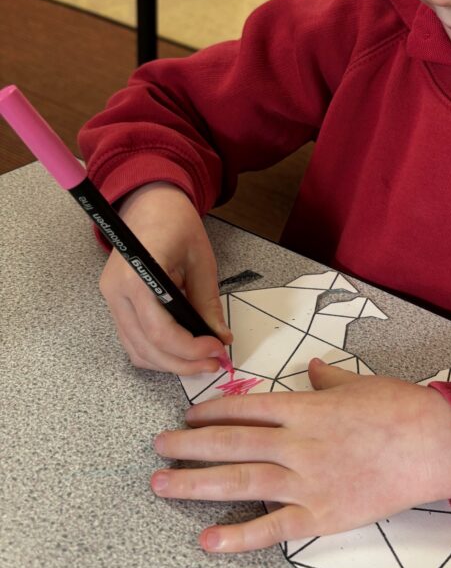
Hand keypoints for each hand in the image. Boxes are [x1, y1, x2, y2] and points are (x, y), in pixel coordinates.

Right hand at [99, 182, 230, 374]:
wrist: (149, 203)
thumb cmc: (176, 223)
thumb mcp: (201, 261)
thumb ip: (208, 302)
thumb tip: (221, 337)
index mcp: (138, 276)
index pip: (160, 330)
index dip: (190, 348)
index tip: (217, 349)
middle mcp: (116, 291)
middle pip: (146, 347)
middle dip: (183, 363)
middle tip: (213, 362)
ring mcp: (111, 299)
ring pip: (136, 350)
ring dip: (169, 363)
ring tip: (201, 361)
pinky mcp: (115, 303)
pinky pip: (132, 340)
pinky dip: (156, 353)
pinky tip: (181, 352)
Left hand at [151, 358, 450, 550]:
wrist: (433, 444)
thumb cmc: (400, 408)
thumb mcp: (360, 383)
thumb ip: (328, 380)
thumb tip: (311, 369)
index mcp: (305, 408)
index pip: (246, 407)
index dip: (212, 410)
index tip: (188, 415)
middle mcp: (297, 443)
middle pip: (231, 442)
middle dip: (189, 445)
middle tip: (157, 448)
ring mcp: (306, 481)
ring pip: (240, 480)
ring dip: (196, 483)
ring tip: (161, 484)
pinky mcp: (321, 515)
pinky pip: (273, 529)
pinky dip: (238, 537)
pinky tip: (207, 540)